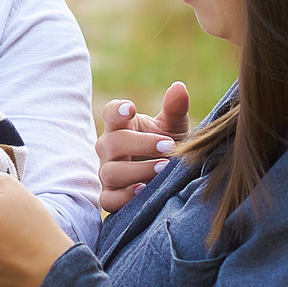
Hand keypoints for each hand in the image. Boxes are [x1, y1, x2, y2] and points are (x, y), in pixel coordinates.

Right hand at [97, 81, 189, 211]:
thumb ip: (175, 108)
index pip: (110, 113)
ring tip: (163, 168)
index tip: (131, 109)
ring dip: (137, 170)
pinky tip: (143, 190)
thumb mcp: (175, 127)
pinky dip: (123, 196)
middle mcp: (110, 149)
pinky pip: (108, 199)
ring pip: (111, 171)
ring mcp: (108, 173)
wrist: (173, 177)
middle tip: (168, 146)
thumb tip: (179, 87)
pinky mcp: (111, 196)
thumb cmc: (170, 147)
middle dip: (140, 144)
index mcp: (122, 127)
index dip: (116, 111)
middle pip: (111, 143)